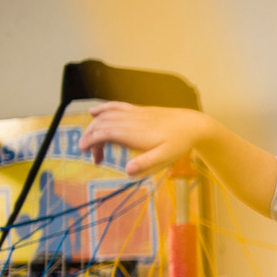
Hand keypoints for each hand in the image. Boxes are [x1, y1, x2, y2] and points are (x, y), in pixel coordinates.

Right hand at [79, 102, 211, 175]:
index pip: (104, 133)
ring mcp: (133, 113)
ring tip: (93, 143)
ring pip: (105, 116)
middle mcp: (130, 120)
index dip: (90, 141)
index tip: (83, 151)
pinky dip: (102, 109)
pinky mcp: (137, 110)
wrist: (192, 125)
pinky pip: (115, 106)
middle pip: (100, 126)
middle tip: (95, 158)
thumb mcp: (165, 157)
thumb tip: (128, 170)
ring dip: (94, 128)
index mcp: (134, 132)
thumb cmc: (179, 142)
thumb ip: (146, 163)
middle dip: (91, 139)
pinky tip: (93, 112)